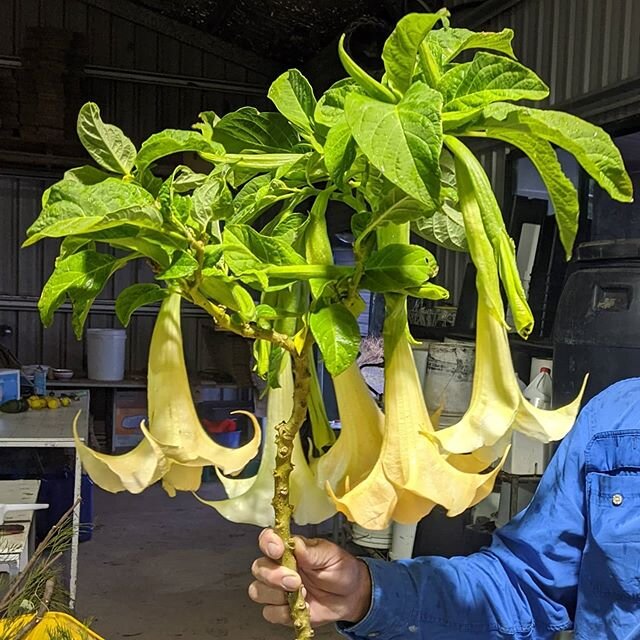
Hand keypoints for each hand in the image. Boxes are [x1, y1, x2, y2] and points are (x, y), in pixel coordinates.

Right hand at [249, 528, 371, 626]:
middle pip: (259, 568)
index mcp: (290, 548)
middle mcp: (280, 567)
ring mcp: (279, 589)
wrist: (351, 595)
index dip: (267, 543)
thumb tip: (295, 543)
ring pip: (258, 591)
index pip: (267, 540)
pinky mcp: (282, 609)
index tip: (278, 550)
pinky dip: (285, 613)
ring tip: (301, 594)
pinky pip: (270, 612)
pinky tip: (302, 607)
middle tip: (296, 580)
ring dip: (277, 595)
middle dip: (274, 576)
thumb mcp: (331, 554)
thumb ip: (311, 550)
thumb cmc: (341, 569)